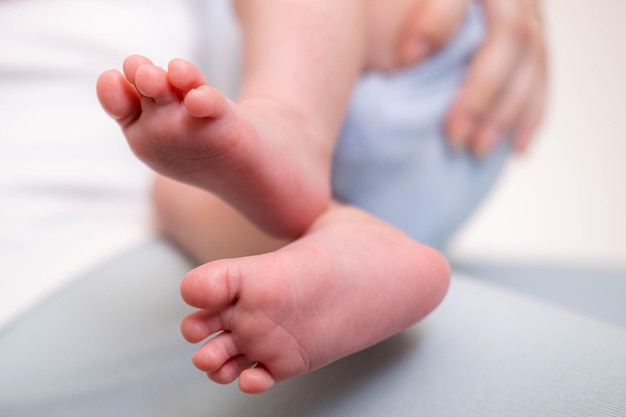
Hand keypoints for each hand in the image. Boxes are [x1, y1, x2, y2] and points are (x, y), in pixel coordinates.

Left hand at [397, 0, 547, 156]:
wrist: (445, 15)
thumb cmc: (397, 12)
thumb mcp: (385, 13)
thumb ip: (386, 25)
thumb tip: (394, 60)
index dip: (438, 22)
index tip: (408, 59)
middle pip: (508, 32)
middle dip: (481, 90)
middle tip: (453, 134)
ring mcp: (526, 11)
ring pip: (531, 58)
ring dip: (506, 111)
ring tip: (478, 149)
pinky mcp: (534, 39)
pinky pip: (541, 75)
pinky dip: (530, 114)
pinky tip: (517, 147)